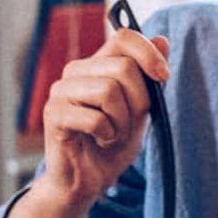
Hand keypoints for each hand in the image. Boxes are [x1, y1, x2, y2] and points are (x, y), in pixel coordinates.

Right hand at [38, 29, 170, 208]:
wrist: (88, 180)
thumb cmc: (112, 144)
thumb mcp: (141, 109)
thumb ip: (149, 77)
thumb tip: (162, 40)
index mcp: (97, 64)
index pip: (124, 37)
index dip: (148, 53)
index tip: (163, 77)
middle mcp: (76, 71)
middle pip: (123, 67)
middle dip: (139, 101)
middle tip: (128, 124)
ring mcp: (61, 90)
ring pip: (109, 90)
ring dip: (122, 121)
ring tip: (113, 134)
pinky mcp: (54, 113)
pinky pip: (94, 118)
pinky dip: (107, 134)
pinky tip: (99, 141)